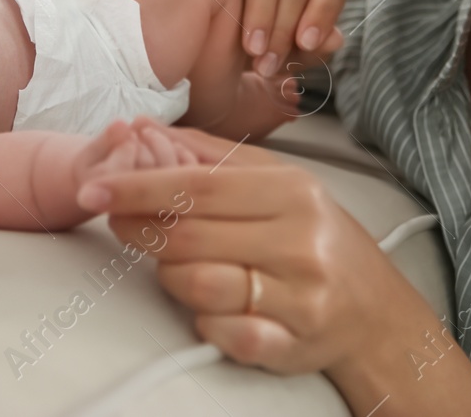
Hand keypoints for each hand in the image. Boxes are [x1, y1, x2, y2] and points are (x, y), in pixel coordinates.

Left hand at [76, 124, 431, 381]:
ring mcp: (299, 297)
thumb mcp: (275, 182)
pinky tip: (210, 307)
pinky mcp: (293, 345)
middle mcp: (299, 242)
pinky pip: (222, 334)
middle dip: (141, 231)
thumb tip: (141, 126)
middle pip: (190, 237)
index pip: (199, 185)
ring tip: (174, 263)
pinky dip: (204, 322)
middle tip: (120, 223)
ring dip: (169, 276)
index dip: (139, 188)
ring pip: (197, 286)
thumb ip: (208, 153)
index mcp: (292, 193)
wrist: (376, 310)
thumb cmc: (313, 236)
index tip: (95, 189)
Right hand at [215, 0, 346, 77]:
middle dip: (286, 28)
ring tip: (250, 45)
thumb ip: (302, 57)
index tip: (306, 46)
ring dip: (266, 10)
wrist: (163, 44)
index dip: (323, 15)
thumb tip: (335, 38)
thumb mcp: (263, 69)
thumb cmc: (211, 59)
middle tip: (266, 64)